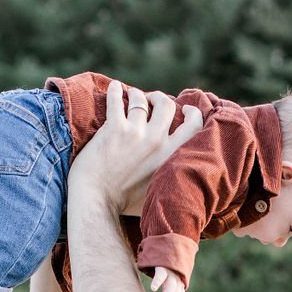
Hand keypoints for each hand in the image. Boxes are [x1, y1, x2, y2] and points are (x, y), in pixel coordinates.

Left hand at [69, 80, 203, 216]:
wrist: (97, 203)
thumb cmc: (126, 204)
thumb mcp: (160, 193)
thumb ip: (171, 178)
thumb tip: (181, 175)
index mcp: (172, 157)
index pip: (194, 125)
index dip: (192, 112)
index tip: (184, 109)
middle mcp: (157, 142)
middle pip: (167, 105)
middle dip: (160, 98)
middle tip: (152, 101)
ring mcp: (136, 134)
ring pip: (141, 98)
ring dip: (137, 94)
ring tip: (131, 96)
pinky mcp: (114, 128)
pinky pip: (117, 98)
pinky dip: (115, 90)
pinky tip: (114, 88)